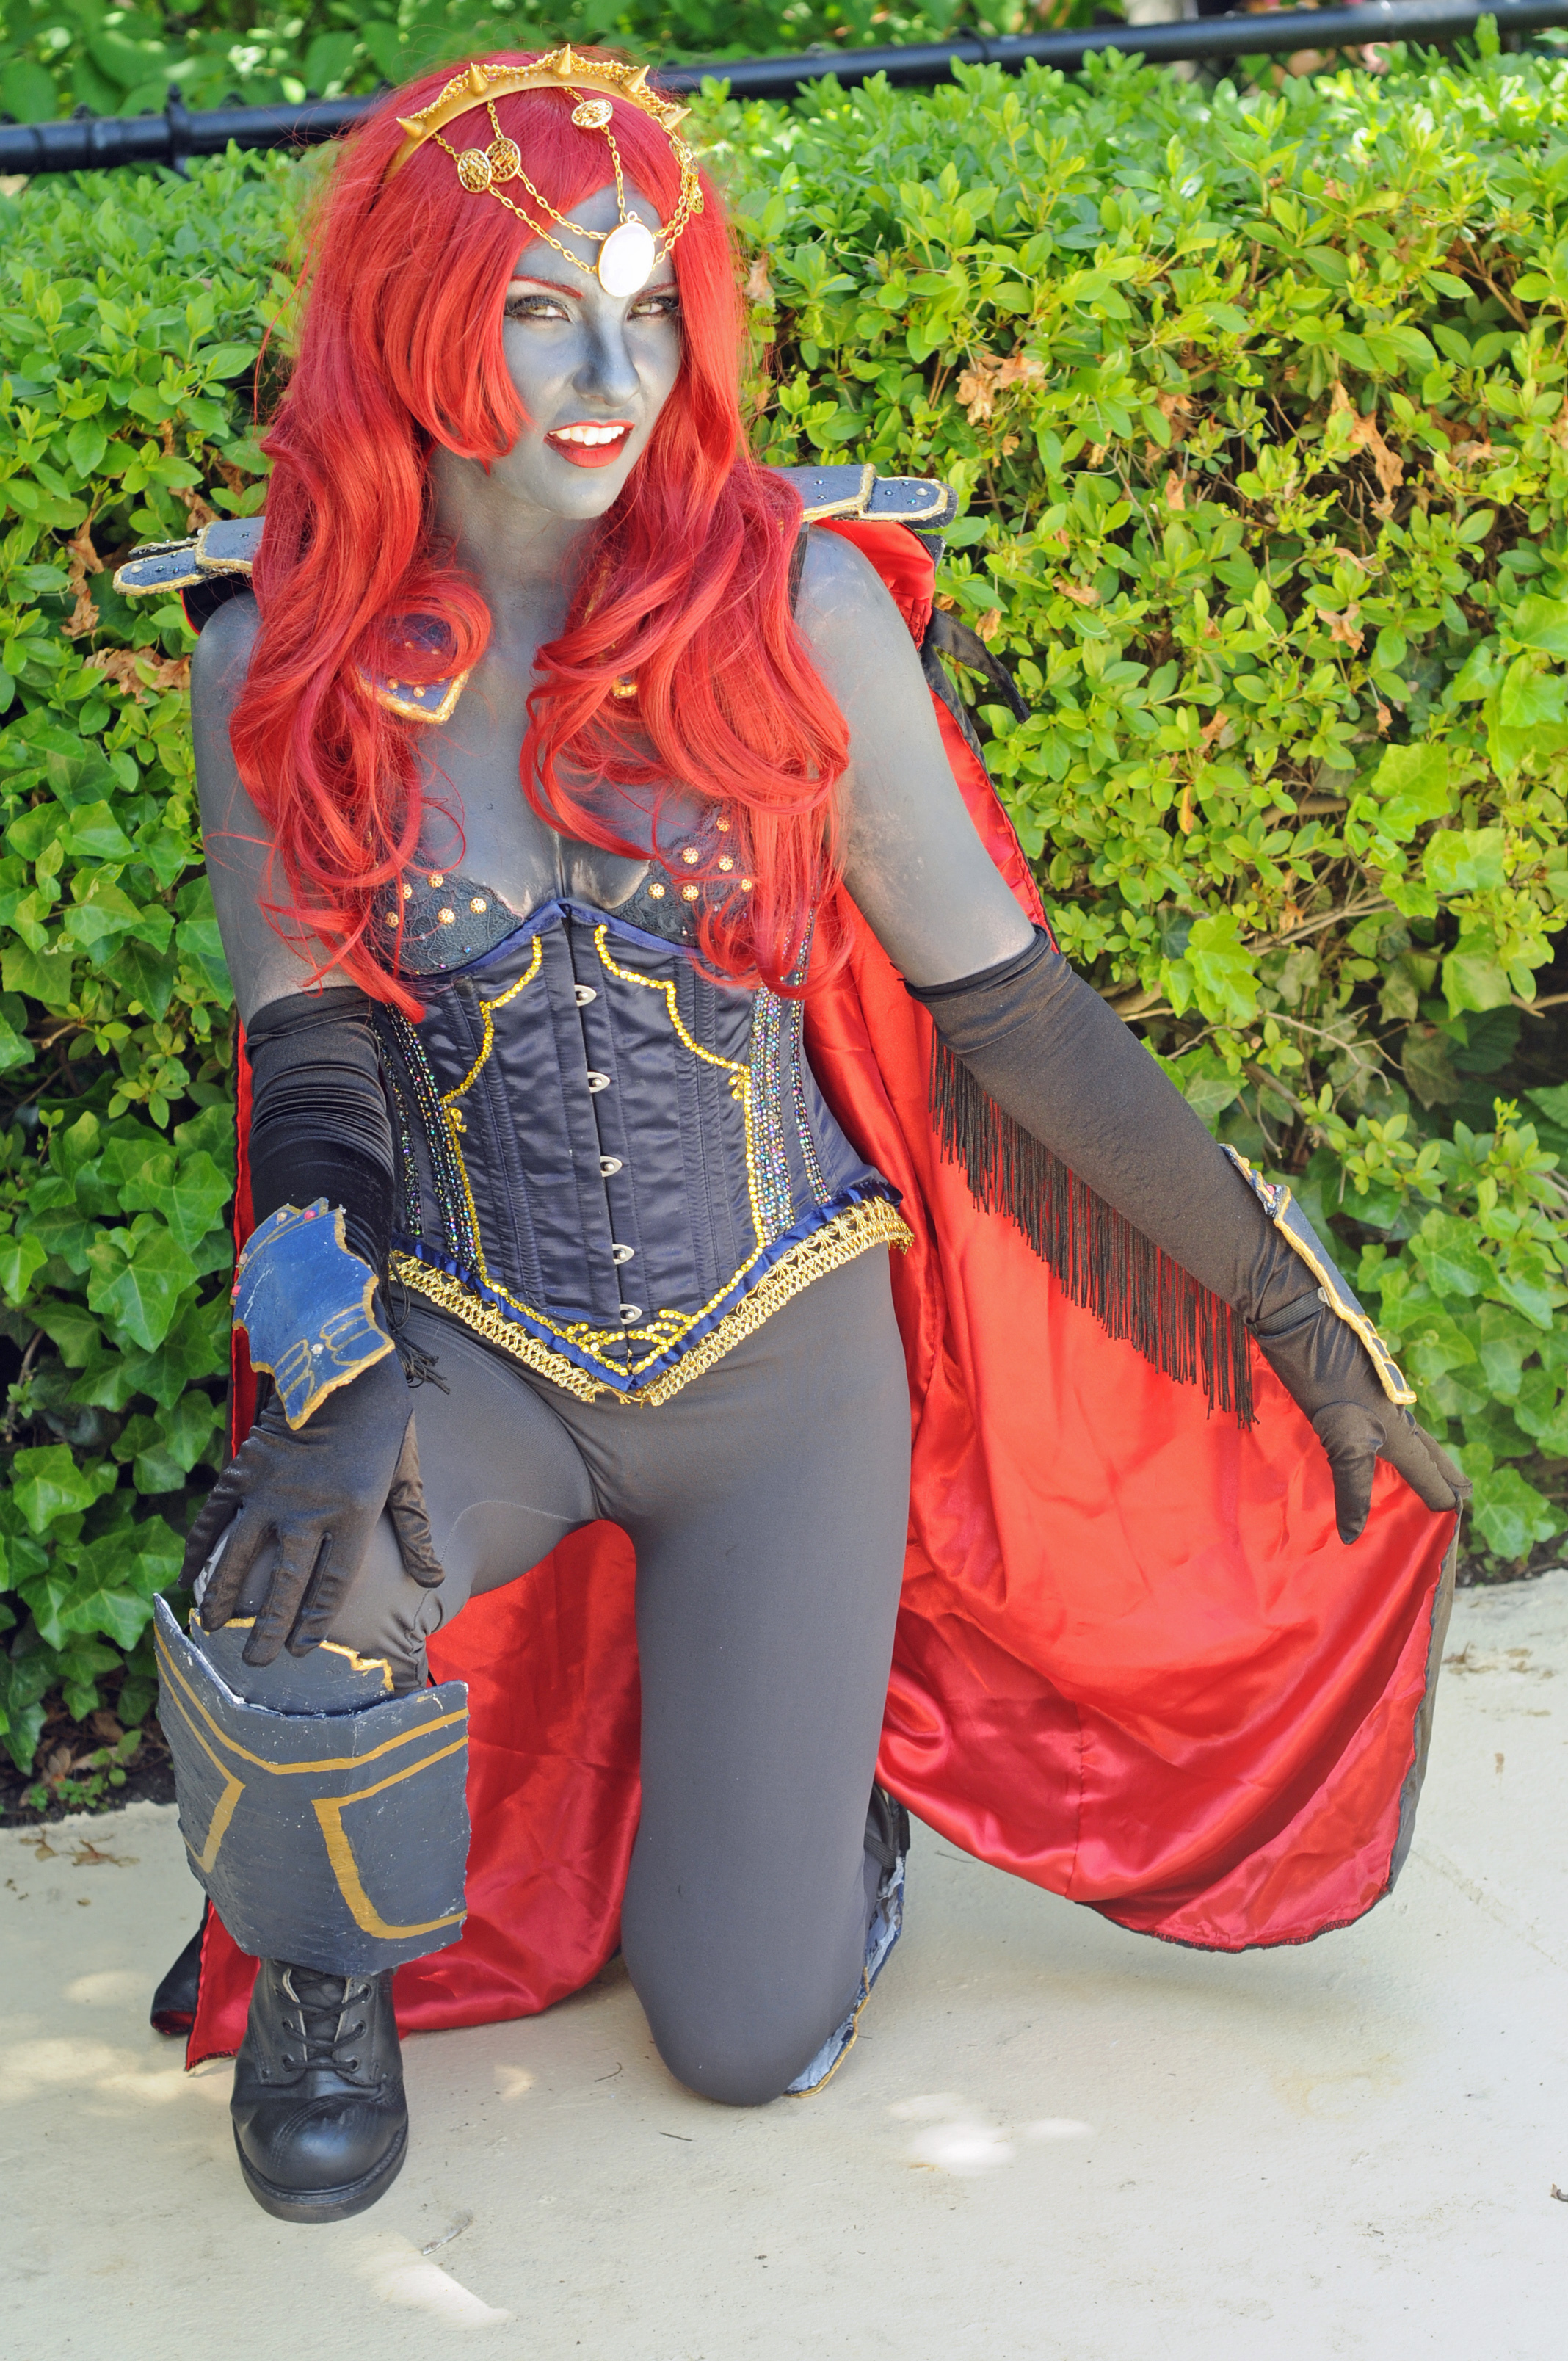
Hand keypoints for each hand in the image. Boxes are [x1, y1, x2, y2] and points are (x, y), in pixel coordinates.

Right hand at [182, 1349, 442, 1666]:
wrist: (342, 1361)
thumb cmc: (384, 1418)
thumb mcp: (406, 1472)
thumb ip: (413, 1527)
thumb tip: (436, 1579)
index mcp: (353, 1514)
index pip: (330, 1583)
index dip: (313, 1621)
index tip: (298, 1650)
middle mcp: (308, 1509)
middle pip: (284, 1582)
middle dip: (266, 1626)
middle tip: (254, 1663)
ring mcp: (270, 1490)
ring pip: (240, 1555)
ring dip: (224, 1596)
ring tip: (211, 1628)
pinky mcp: (244, 1468)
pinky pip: (215, 1516)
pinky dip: (199, 1547)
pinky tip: (188, 1576)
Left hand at [1254, 1295, 1469, 1544]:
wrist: (1300, 1312)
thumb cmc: (1324, 1375)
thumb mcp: (1341, 1436)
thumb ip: (1351, 1484)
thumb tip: (1354, 1536)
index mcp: (1397, 1427)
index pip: (1427, 1471)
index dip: (1440, 1494)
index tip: (1453, 1514)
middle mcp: (1393, 1409)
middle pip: (1426, 1447)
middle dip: (1442, 1471)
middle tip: (1462, 1490)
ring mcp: (1374, 1391)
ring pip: (1402, 1427)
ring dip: (1414, 1451)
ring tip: (1416, 1466)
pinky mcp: (1352, 1377)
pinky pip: (1377, 1414)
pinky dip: (1383, 1432)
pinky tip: (1369, 1432)